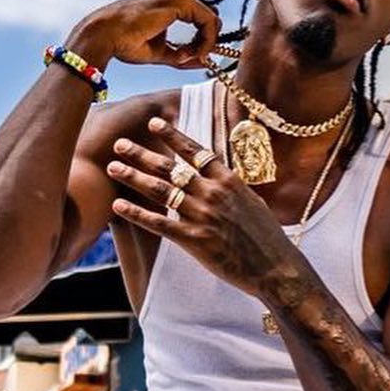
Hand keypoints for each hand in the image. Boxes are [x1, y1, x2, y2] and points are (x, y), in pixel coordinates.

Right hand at [68, 0, 220, 71]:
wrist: (106, 35)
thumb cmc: (126, 43)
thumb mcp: (162, 52)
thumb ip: (184, 55)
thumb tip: (206, 61)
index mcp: (172, 4)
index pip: (202, 21)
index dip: (205, 42)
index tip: (196, 59)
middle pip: (210, 19)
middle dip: (207, 43)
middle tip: (193, 59)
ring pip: (213, 20)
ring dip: (206, 44)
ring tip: (189, 57)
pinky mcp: (180, 0)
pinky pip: (208, 21)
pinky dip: (205, 40)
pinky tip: (191, 53)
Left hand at [107, 119, 297, 297]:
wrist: (276, 267)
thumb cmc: (267, 237)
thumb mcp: (252, 202)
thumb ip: (232, 188)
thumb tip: (220, 176)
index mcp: (229, 181)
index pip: (196, 151)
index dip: (173, 136)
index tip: (154, 123)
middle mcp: (214, 193)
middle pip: (171, 168)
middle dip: (142, 154)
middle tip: (120, 144)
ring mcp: (203, 216)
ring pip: (161, 191)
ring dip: (134, 177)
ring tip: (113, 167)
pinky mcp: (195, 240)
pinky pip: (160, 223)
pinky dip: (137, 213)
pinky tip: (119, 205)